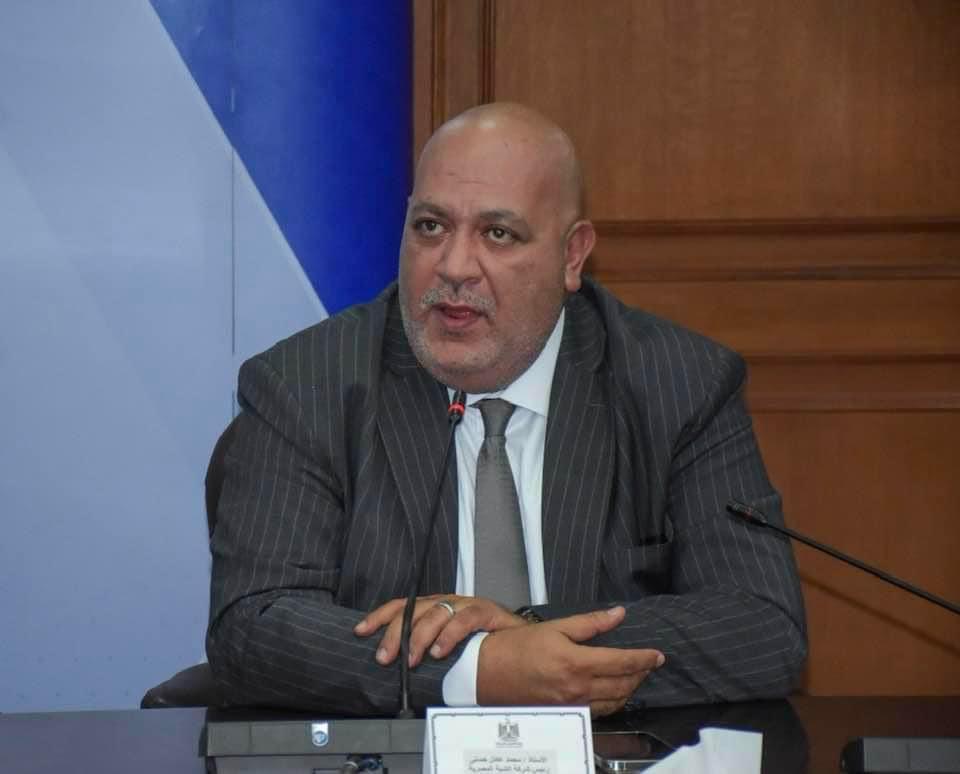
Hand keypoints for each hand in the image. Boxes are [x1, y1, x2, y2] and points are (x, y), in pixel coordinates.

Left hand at [353, 594, 525, 667]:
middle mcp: (447, 602)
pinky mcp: (485, 611)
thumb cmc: (481, 643)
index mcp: (434, 607)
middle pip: (413, 610)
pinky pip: (464, 619)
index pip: (401, 606)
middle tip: (385, 657)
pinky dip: (449, 636)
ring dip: (420, 637)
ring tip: (413, 659)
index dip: (379, 617)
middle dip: (395, 633)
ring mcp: (465, 604)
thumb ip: (425, 649)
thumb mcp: (446, 645)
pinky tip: (440, 652)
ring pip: (435, 613)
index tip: (360, 631)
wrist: (520, 639)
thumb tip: (395, 664)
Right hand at [477, 606, 664, 716]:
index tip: (657, 655)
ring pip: (614, 702)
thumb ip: (590, 623)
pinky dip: (613, 701)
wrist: (489, 673)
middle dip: (641, 673)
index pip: (622, 662)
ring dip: (630, 689)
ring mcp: (572, 704)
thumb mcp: (555, 627)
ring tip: (636, 675)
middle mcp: (577, 687)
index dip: (644, 658)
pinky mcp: (566, 713)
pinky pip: (599, 711)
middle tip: (650, 663)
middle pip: (623, 685)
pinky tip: (614, 691)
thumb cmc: (518, 648)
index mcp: (576, 662)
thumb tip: (617, 614)